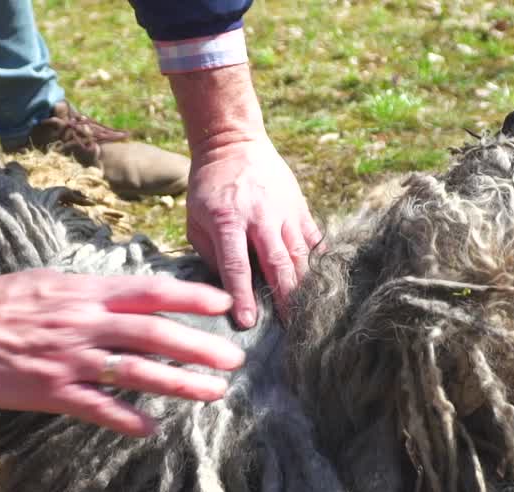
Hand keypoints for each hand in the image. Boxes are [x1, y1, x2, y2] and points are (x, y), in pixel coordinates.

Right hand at [0, 225, 243, 436]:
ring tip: (212, 393)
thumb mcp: (53, 285)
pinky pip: (97, 407)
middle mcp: (84, 322)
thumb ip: (93, 297)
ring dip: (178, 384)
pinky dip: (126, 419)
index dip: (189, 295)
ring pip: (135, 371)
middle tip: (234, 359)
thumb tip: (132, 304)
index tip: (222, 303)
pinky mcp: (50, 390)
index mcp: (86, 294)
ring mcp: (69, 358)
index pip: (149, 291)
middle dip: (198, 346)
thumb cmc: (2, 302)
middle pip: (153, 333)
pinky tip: (150, 429)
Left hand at [168, 63, 320, 327]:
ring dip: (303, 285)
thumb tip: (227, 288)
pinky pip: (312, 238)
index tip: (248, 323)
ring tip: (306, 310)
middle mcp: (260, 217)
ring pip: (299, 255)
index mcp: (228, 221)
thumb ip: (210, 254)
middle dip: (284, 298)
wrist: (232, 143)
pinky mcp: (298, 206)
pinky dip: (316, 260)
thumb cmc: (207, 187)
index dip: (243, 297)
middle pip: (277, 264)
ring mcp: (284, 210)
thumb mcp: (195, 220)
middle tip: (290, 326)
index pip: (237, 267)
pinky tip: (319, 280)